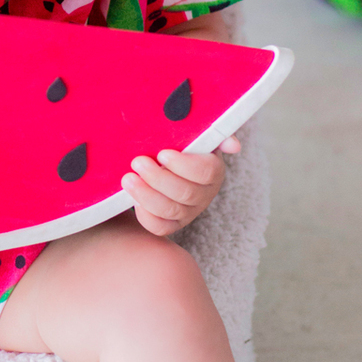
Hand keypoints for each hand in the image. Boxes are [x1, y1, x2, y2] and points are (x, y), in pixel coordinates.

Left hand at [122, 134, 240, 236]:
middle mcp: (204, 194)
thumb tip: (234, 146)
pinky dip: (145, 215)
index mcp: (213, 171)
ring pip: (171, 211)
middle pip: (186, 193)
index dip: (183, 165)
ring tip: (128, 178)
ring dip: (146, 195)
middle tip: (137, 162)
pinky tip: (132, 198)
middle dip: (158, 178)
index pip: (206, 172)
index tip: (162, 153)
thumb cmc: (179, 145)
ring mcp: (188, 212)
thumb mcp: (195, 134)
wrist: (159, 161)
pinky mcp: (172, 225)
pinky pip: (160, 227)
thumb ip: (213, 133)